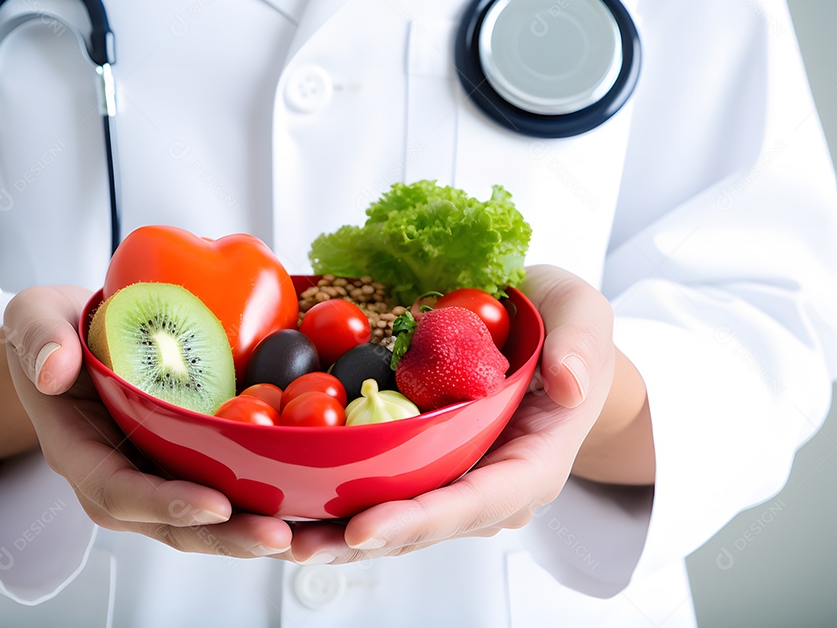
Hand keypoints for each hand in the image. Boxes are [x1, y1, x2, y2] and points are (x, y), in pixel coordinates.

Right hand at [0, 285, 291, 557]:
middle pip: (174, 524)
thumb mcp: (33, 319)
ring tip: (305, 535)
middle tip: (277, 536)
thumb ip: (38, 338)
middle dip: (225, 536)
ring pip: (208, 520)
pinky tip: (311, 503)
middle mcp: (124, 477)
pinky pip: (229, 489)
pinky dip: (267, 501)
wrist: (73, 338)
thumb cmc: (54, 332)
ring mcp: (160, 474)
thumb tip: (51, 368)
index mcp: (81, 453)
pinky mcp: (191, 462)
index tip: (212, 505)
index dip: (164, 504)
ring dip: (255, 531)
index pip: (119, 491)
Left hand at [284, 264, 651, 563]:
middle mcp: (490, 486)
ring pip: (395, 520)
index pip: (479, 501)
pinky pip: (381, 492)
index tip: (365, 527)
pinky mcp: (426, 467)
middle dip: (359, 540)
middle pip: (424, 526)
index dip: (421, 519)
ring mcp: (455, 481)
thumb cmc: (565, 327)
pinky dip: (334, 502)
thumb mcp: (583, 314)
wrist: (550, 338)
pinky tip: (284, 506)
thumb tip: (569, 385)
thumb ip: (582, 346)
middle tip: (296, 544)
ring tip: (275, 538)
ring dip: (334, 534)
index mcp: (533, 461)